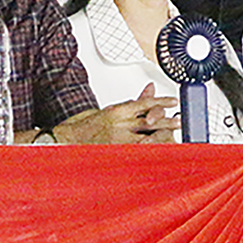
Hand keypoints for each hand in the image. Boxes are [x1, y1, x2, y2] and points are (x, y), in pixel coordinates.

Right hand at [54, 83, 179, 143]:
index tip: (173, 101)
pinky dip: (147, 152)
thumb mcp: (105, 109)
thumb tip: (149, 90)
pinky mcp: (114, 152)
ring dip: (161, 136)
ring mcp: (117, 140)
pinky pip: (135, 152)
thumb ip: (129, 103)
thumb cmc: (81, 126)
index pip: (144, 103)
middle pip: (149, 121)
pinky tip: (158, 152)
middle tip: (180, 120)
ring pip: (146, 137)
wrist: (62, 140)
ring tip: (174, 136)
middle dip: (167, 121)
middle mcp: (118, 124)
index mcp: (116, 111)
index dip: (161, 102)